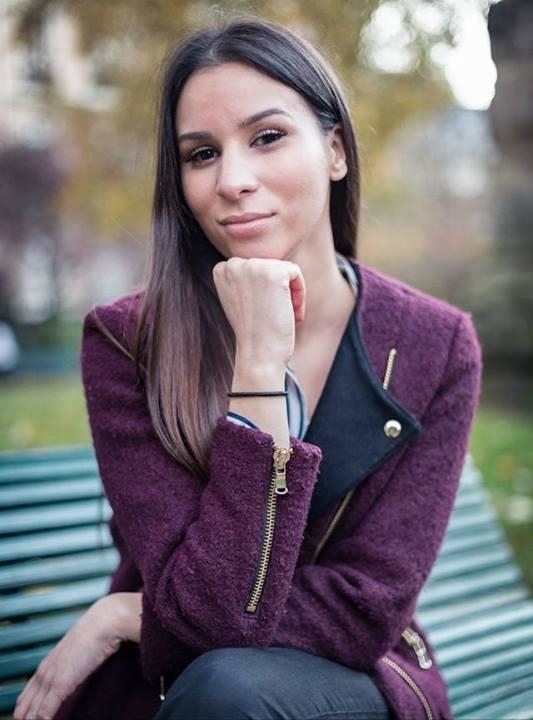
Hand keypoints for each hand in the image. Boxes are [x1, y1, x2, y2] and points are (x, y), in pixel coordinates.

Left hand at [14, 593, 141, 718]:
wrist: (103, 622)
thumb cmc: (95, 633)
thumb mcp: (78, 651)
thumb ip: (71, 664)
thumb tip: (75, 672)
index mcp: (47, 663)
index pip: (27, 693)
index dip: (24, 708)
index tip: (25, 717)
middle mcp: (45, 671)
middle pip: (25, 704)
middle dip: (25, 716)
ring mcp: (52, 677)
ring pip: (32, 710)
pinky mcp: (61, 683)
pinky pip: (46, 709)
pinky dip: (43, 718)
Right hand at [212, 257, 305, 365]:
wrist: (259, 355)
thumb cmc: (254, 333)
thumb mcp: (241, 300)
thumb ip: (247, 279)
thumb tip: (263, 267)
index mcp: (221, 270)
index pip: (255, 267)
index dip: (264, 290)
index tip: (262, 311)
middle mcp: (232, 264)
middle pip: (270, 265)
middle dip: (278, 291)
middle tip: (274, 316)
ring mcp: (252, 266)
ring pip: (283, 269)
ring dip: (289, 293)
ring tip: (281, 315)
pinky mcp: (273, 272)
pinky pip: (295, 272)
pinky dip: (300, 293)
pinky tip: (292, 313)